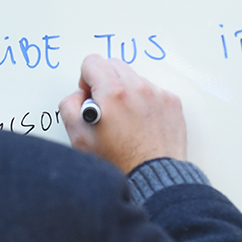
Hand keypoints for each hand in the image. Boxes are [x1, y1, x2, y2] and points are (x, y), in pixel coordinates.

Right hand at [59, 54, 186, 173]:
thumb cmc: (119, 163)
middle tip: (106, 108)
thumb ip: (70, 107)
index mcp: (112, 94)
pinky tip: (141, 124)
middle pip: (114, 65)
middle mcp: (138, 88)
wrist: (154, 179)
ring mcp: (158, 94)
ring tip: (126, 120)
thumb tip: (78, 95)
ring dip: (126, 92)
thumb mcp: (80, 139)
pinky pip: (153, 91)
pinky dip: (145, 101)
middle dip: (105, 82)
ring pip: (135, 78)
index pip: (92, 62)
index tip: (90, 95)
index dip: (86, 79)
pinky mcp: (172, 103)